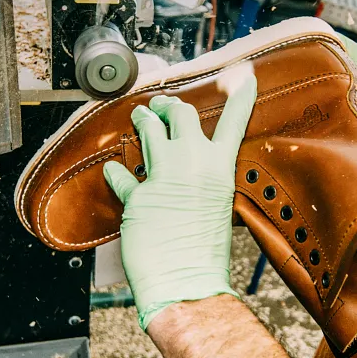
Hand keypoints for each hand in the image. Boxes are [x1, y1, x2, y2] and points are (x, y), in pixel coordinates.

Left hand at [104, 76, 257, 329]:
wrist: (186, 281)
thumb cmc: (205, 255)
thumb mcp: (214, 209)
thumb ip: (202, 183)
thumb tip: (187, 172)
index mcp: (220, 170)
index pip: (234, 122)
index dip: (240, 97)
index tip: (243, 76)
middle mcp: (194, 164)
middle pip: (181, 115)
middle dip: (169, 106)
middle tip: (161, 105)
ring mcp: (164, 175)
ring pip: (149, 131)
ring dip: (142, 121)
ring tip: (138, 117)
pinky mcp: (138, 194)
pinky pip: (123, 174)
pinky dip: (117, 171)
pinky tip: (113, 169)